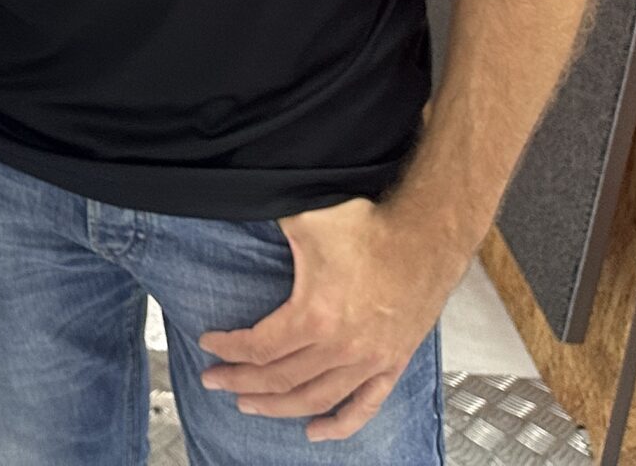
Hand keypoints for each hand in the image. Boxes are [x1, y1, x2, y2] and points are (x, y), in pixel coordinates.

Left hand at [196, 196, 469, 440]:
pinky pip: (365, 407)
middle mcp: (343, 348)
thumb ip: (265, 216)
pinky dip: (339, 425)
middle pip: (280, 378)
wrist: (427, 236)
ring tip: (248, 404)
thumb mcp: (307, 218)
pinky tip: (315, 432)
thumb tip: (232, 203)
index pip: (259, 346)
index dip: (228, 348)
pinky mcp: (392, 364)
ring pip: (315, 399)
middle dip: (241, 382)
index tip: (208, 343)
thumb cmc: (369, 226)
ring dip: (277, 406)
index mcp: (317, 316)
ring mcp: (370, 361)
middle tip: (214, 379)